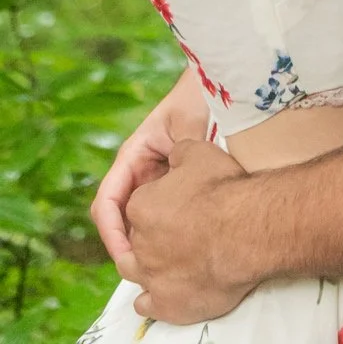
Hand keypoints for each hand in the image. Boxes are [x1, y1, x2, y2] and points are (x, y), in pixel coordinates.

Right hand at [90, 68, 208, 273]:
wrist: (221, 83)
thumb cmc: (201, 97)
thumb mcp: (189, 123)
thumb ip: (181, 152)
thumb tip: (178, 187)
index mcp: (132, 155)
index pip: (107, 202)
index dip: (111, 233)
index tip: (126, 257)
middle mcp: (137, 170)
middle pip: (119, 219)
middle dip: (127, 247)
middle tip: (147, 273)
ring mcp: (152, 179)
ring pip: (137, 221)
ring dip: (145, 243)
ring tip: (164, 266)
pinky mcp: (170, 185)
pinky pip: (159, 214)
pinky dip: (162, 232)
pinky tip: (183, 246)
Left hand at [124, 139, 252, 323]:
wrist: (247, 229)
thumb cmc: (224, 190)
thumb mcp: (200, 153)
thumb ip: (179, 152)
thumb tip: (173, 154)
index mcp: (141, 206)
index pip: (139, 205)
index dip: (159, 201)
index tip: (180, 200)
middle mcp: (139, 244)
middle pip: (136, 238)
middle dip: (152, 233)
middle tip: (178, 228)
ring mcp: (151, 276)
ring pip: (135, 271)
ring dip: (144, 265)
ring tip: (164, 259)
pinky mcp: (167, 303)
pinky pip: (147, 305)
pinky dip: (149, 299)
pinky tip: (158, 293)